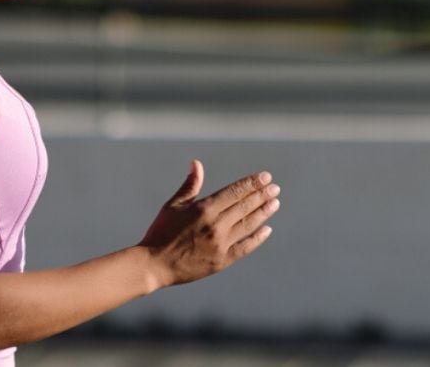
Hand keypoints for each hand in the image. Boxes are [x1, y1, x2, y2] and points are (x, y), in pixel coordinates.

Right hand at [139, 159, 279, 287]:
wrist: (154, 266)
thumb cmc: (160, 233)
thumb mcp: (173, 206)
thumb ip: (190, 185)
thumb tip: (196, 164)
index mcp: (203, 209)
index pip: (235, 192)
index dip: (251, 183)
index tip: (265, 177)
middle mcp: (215, 225)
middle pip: (245, 206)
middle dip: (261, 195)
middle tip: (275, 188)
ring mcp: (220, 244)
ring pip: (248, 224)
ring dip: (263, 212)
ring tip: (275, 203)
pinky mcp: (222, 261)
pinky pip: (245, 247)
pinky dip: (257, 238)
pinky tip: (267, 230)